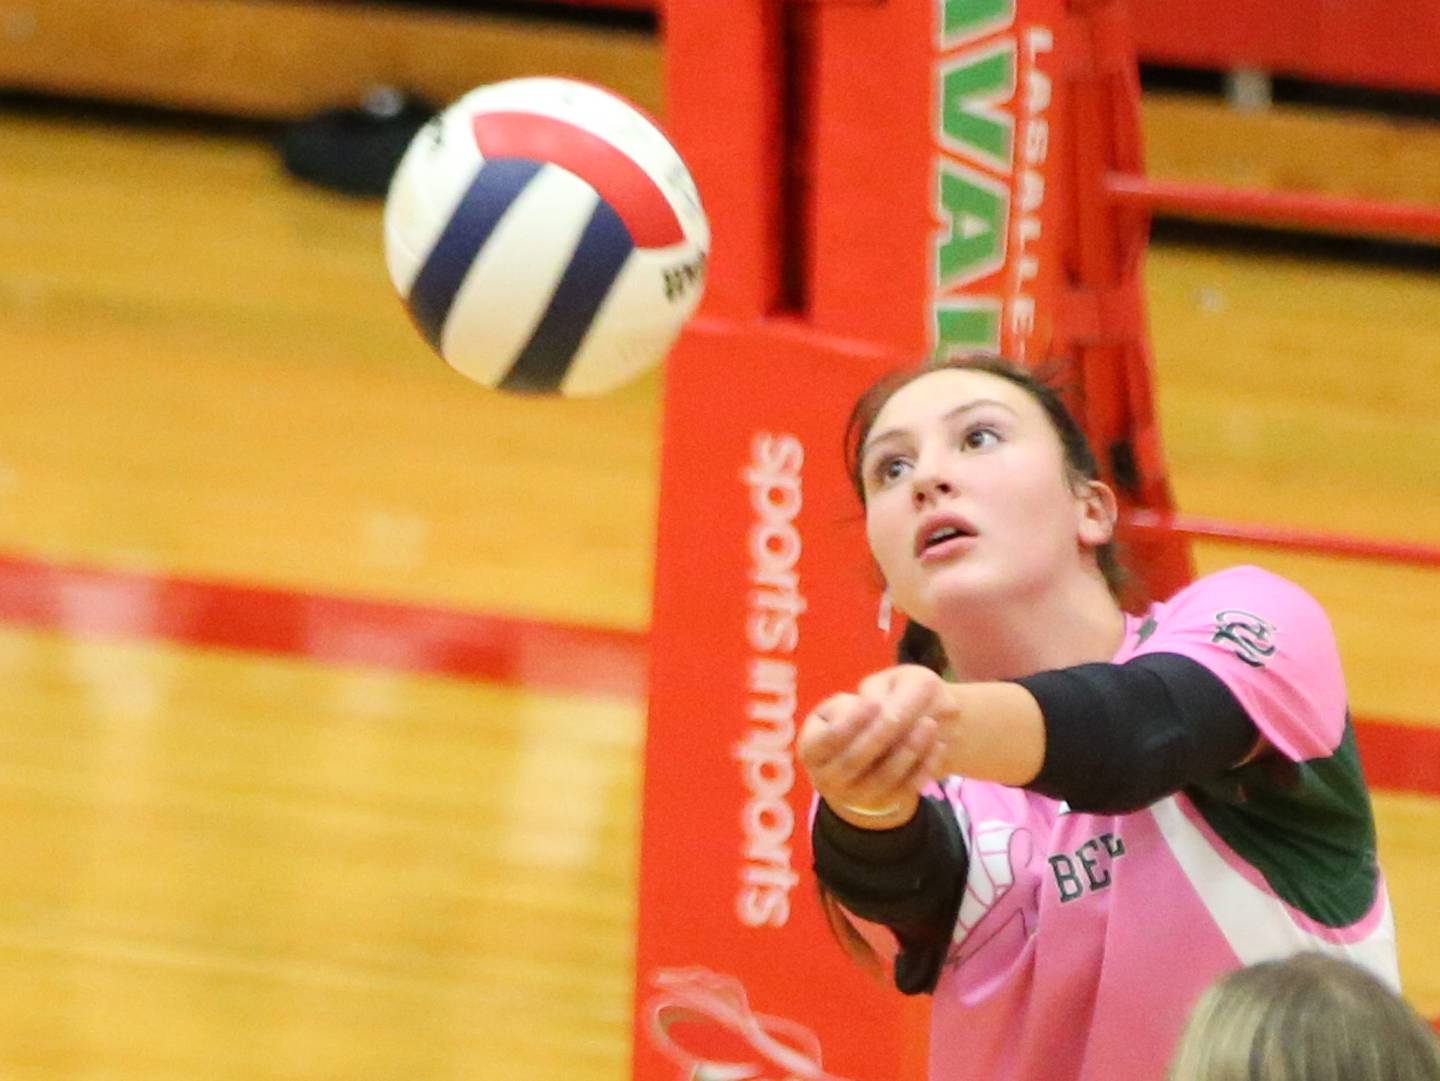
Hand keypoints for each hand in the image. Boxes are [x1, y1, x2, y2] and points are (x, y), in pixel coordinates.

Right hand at [798, 665, 950, 828]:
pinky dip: (923, 768)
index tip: (873, 703)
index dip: (849, 723)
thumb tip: (875, 708)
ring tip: (929, 725)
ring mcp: (855, 797)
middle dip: (881, 735)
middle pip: (854, 761)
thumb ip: (852, 706)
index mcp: (811, 750)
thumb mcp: (841, 706)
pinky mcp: (883, 804)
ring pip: (883, 779)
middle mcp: (827, 779)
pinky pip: (905, 790)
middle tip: (904, 713)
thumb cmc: (849, 719)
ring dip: (908, 752)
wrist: (864, 756)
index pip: (827, 740)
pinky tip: (938, 746)